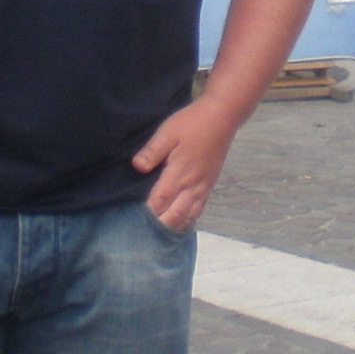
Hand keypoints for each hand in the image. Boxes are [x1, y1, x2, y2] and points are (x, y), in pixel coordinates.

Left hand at [133, 94, 243, 230]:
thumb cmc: (191, 123)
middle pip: (174, 215)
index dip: (147, 213)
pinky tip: (178, 224)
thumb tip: (136, 167)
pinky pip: (198, 210)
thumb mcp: (167, 132)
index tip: (133, 222)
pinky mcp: (209, 186)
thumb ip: (152, 151)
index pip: (160, 201)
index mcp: (179, 173)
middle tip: (142, 232)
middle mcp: (192, 185)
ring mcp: (202, 188)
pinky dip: (187, 220)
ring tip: (157, 234)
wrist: (221, 118)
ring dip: (173, 226)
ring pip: (187, 216)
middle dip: (159, 225)